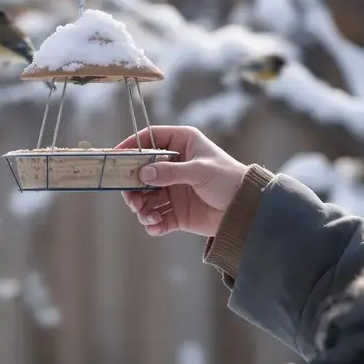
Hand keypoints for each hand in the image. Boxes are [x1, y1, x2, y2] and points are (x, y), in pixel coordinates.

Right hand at [117, 125, 246, 236]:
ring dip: (141, 207)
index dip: (131, 146)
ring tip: (147, 215)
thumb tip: (142, 173)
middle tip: (131, 198)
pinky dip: (152, 222)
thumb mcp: (200, 171)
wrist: (247, 210)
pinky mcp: (176, 212)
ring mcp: (173, 189)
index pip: (149, 139)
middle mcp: (174, 165)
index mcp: (182, 144)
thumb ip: (171, 172)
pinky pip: (156, 217)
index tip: (116, 157)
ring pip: (145, 196)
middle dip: (132, 186)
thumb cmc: (229, 179)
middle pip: (141, 171)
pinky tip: (156, 225)